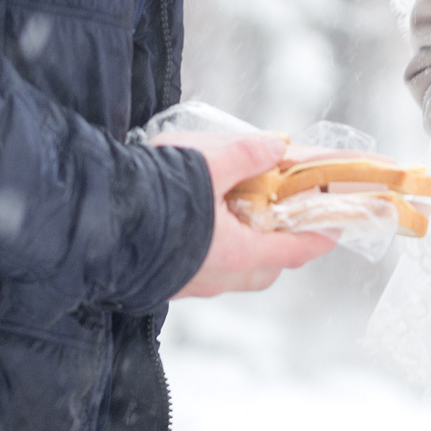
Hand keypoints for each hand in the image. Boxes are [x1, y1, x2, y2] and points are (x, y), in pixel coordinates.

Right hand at [156, 130, 336, 296]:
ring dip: (243, 250)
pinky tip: (197, 227)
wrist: (95, 222)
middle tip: (283, 219)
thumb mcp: (209, 162)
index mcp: (238, 253)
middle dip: (280, 247)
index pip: (294, 250)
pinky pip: (200, 271)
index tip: (335, 230)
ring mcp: (188, 284)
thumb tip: (276, 146)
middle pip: (265, 269)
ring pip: (231, 273)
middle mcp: (217, 277)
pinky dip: (210, 252)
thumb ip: (247, 153)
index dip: (318, 238)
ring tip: (237, 217)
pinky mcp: (162, 282)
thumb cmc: (156, 195)